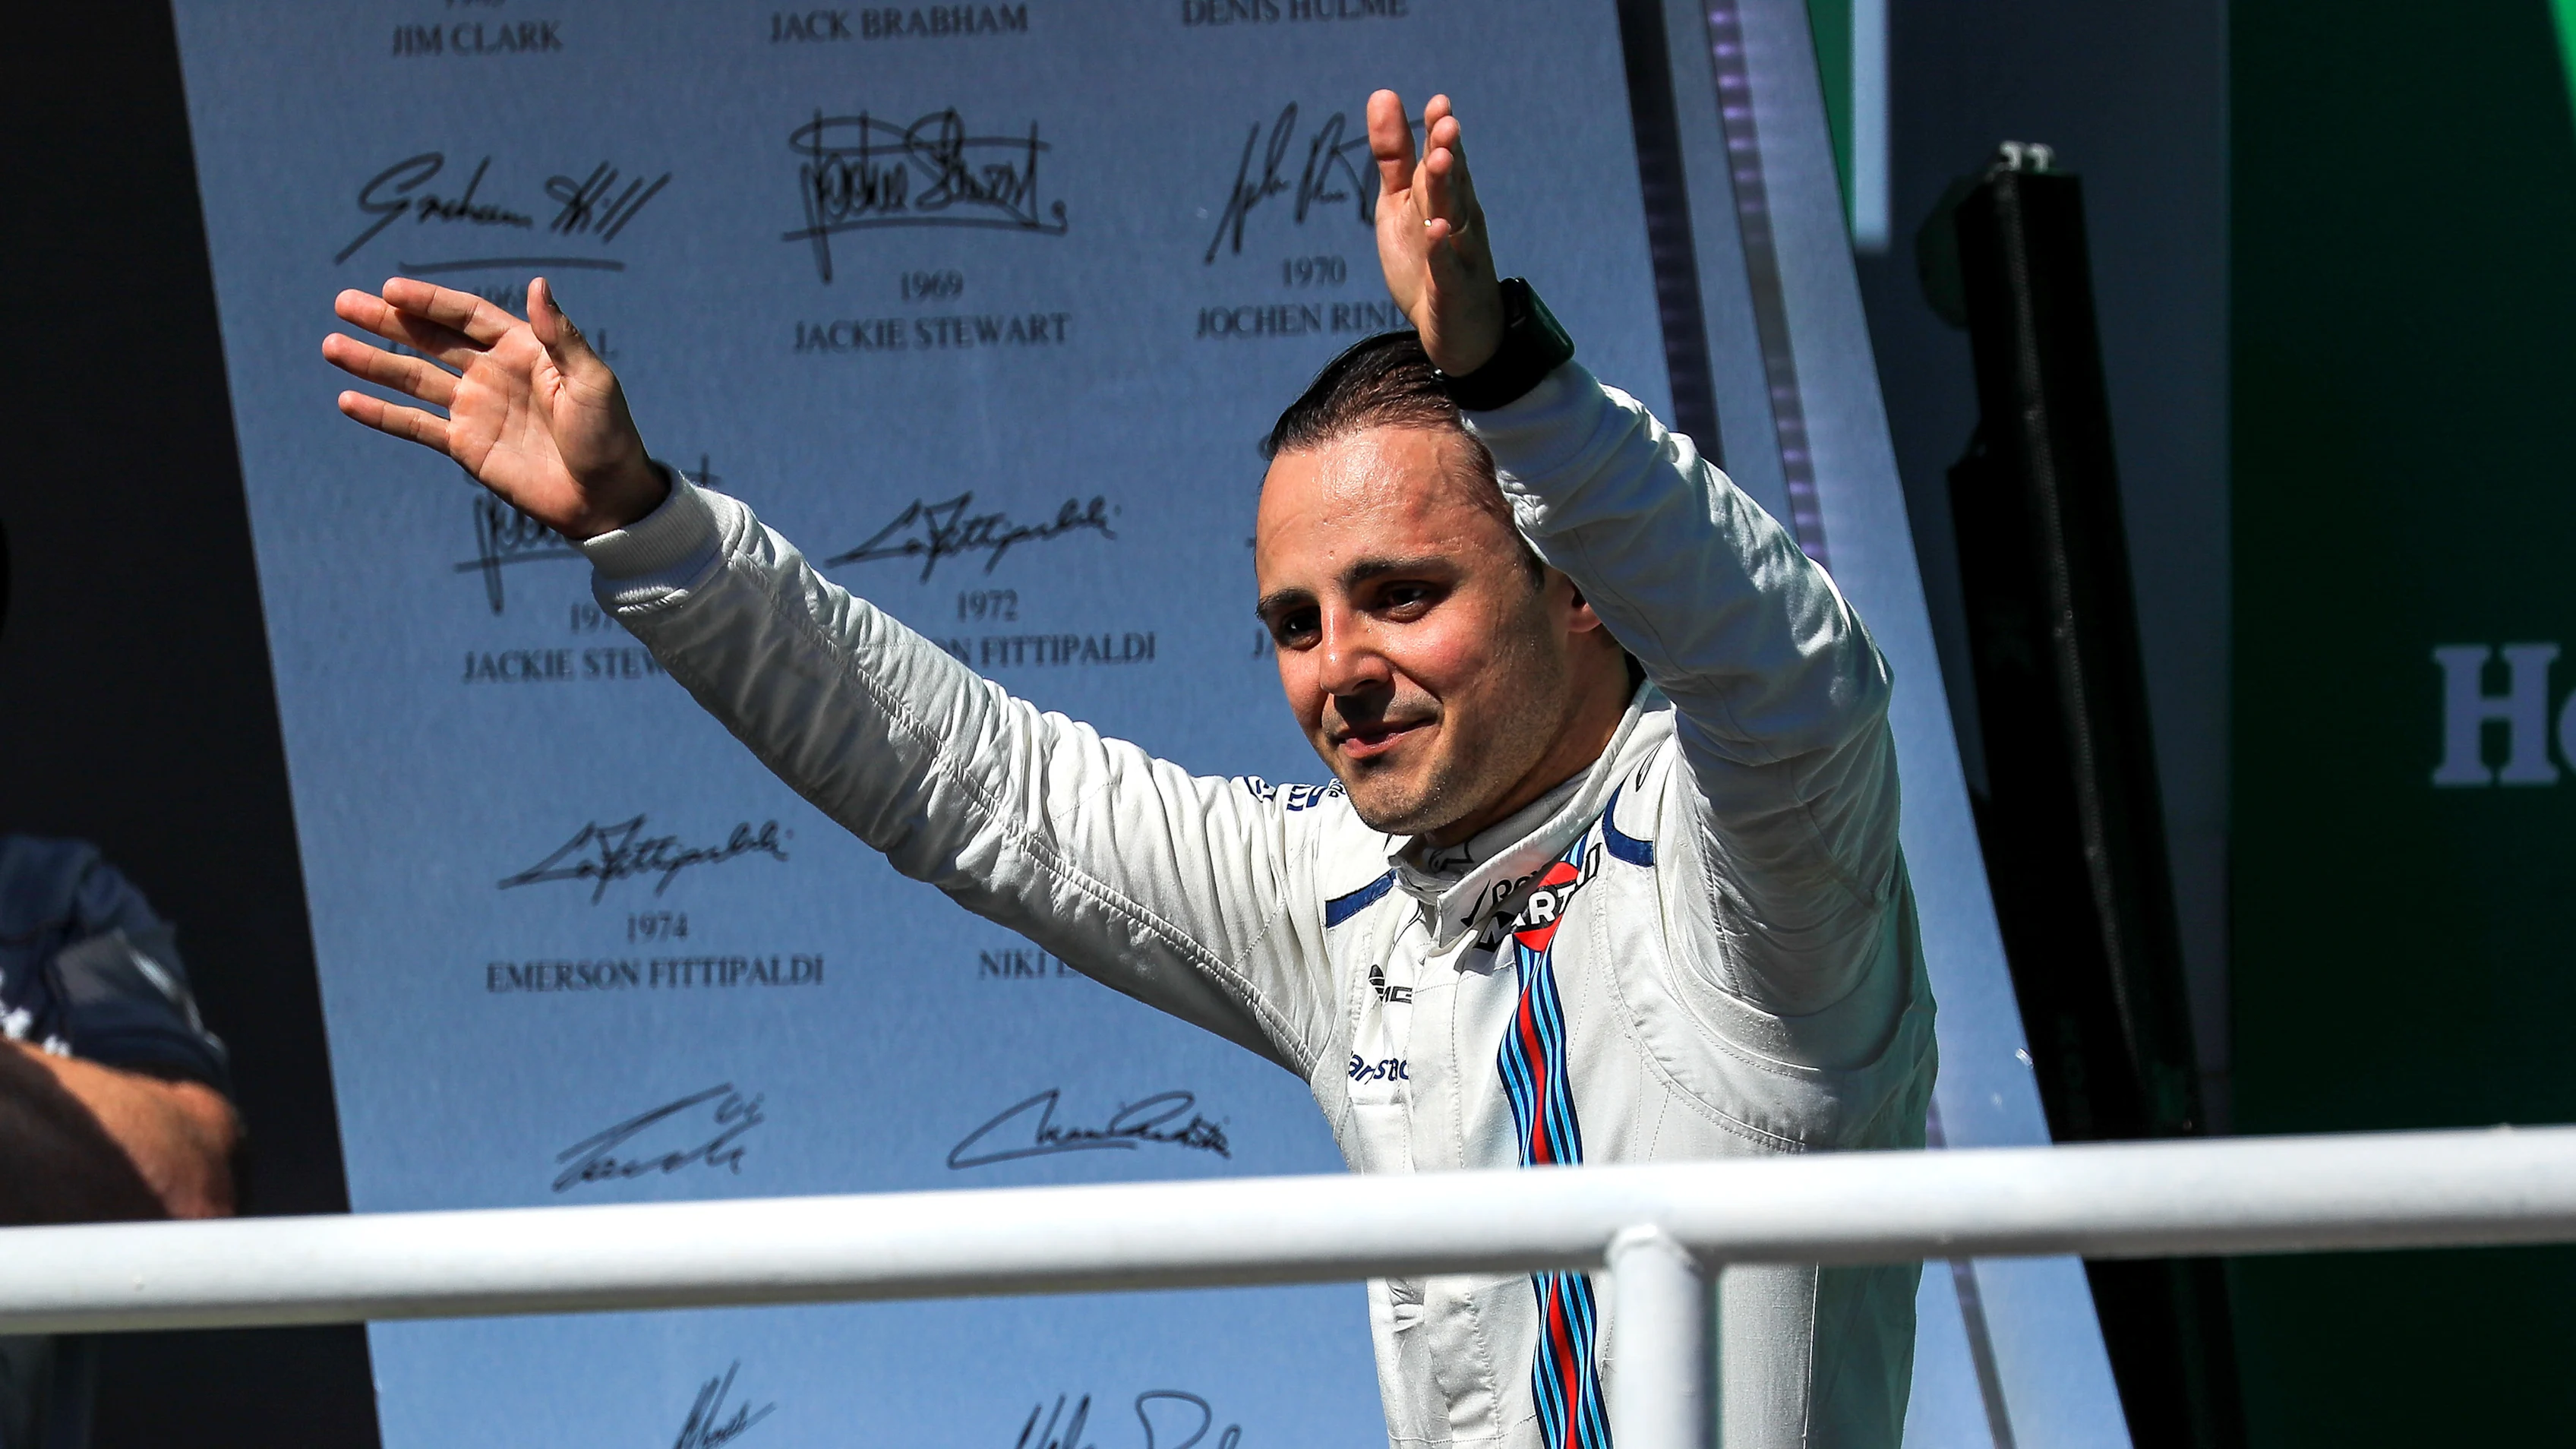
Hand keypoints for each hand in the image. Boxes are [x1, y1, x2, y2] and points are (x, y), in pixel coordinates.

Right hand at [323, 277, 666, 539]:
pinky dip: (382, 414)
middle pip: (430, 339)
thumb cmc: (609, 435)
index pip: (466, 316)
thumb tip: (538, 284)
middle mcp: (493, 373)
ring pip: (414, 378)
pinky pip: (416, 425)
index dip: (429, 301)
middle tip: (344, 304)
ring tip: (331, 346)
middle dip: (388, 322)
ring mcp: (475, 409)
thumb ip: (560, 336)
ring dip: (374, 362)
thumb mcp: (592, 381)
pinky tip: (348, 399)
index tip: (389, 288)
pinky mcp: (465, 445)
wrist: (606, 497)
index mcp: (524, 349)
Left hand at [1368, 90, 1502, 375]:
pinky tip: (1436, 229)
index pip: (1445, 157)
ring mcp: (1460, 254)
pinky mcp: (1453, 289)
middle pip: (1451, 182)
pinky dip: (1442, 249)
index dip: (1440, 132)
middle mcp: (1459, 219)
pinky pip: (1448, 267)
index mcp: (1447, 196)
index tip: (1438, 103)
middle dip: (1447, 152)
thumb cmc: (1429, 259)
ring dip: (1446, 189)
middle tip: (1444, 123)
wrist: (1460, 329)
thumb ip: (1394, 154)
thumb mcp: (1401, 202)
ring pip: (1454, 216)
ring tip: (1437, 160)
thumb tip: (1382, 94)